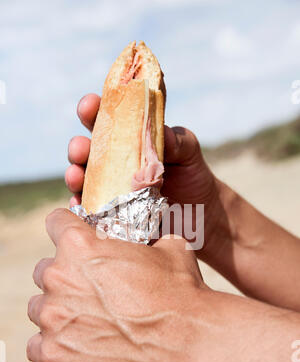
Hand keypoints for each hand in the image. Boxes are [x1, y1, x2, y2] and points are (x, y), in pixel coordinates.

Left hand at [27, 209, 299, 361]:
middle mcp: (58, 277)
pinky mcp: (52, 354)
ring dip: (58, 313)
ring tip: (87, 325)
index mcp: (81, 245)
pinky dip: (55, 347)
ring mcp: (52, 318)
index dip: (66, 230)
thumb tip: (151, 245)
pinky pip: (38, 346)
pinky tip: (79, 350)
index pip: (55, 223)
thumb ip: (146, 243)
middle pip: (45, 271)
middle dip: (64, 279)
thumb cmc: (181, 293)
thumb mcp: (169, 250)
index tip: (73, 241)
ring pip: (39, 309)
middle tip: (90, 293)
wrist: (189, 345)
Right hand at [65, 94, 219, 245]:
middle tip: (80, 149)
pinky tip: (80, 205)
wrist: (202, 216)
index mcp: (129, 140)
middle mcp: (114, 163)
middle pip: (87, 151)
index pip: (106, 120)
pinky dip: (81, 207)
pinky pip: (90, 210)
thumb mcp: (190, 153)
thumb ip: (179, 140)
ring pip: (83, 180)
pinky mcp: (112, 215)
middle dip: (79, 147)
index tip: (90, 106)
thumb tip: (162, 132)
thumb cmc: (193, 177)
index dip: (93, 110)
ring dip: (74, 175)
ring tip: (76, 176)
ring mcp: (111, 189)